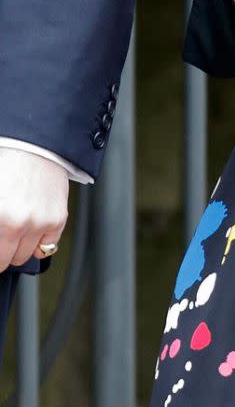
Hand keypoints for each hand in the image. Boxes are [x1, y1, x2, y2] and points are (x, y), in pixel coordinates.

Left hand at [0, 148, 68, 272]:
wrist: (36, 146)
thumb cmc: (8, 164)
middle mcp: (18, 222)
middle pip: (4, 259)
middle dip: (1, 250)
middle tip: (2, 235)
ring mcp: (39, 223)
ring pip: (23, 257)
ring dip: (17, 248)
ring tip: (14, 229)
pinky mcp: (57, 221)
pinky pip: (46, 249)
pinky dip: (38, 245)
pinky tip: (31, 230)